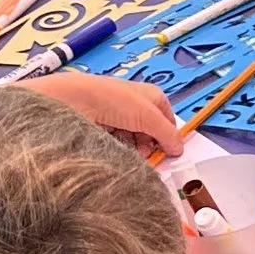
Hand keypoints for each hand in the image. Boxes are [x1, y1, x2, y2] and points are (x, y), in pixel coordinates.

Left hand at [32, 70, 183, 162]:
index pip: (169, 122)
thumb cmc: (113, 100)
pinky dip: (121, 149)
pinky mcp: (106, 129)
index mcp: (152, 97)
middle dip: (151, 147)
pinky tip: (116, 150)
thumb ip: (168, 134)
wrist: (76, 102)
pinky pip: (120, 144)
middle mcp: (137, 106)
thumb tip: (179, 149)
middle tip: (148, 156)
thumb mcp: (148, 116)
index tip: (169, 154)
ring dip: (136, 150)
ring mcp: (121, 118)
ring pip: (136, 141)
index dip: (170, 138)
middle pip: (153, 133)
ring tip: (130, 154)